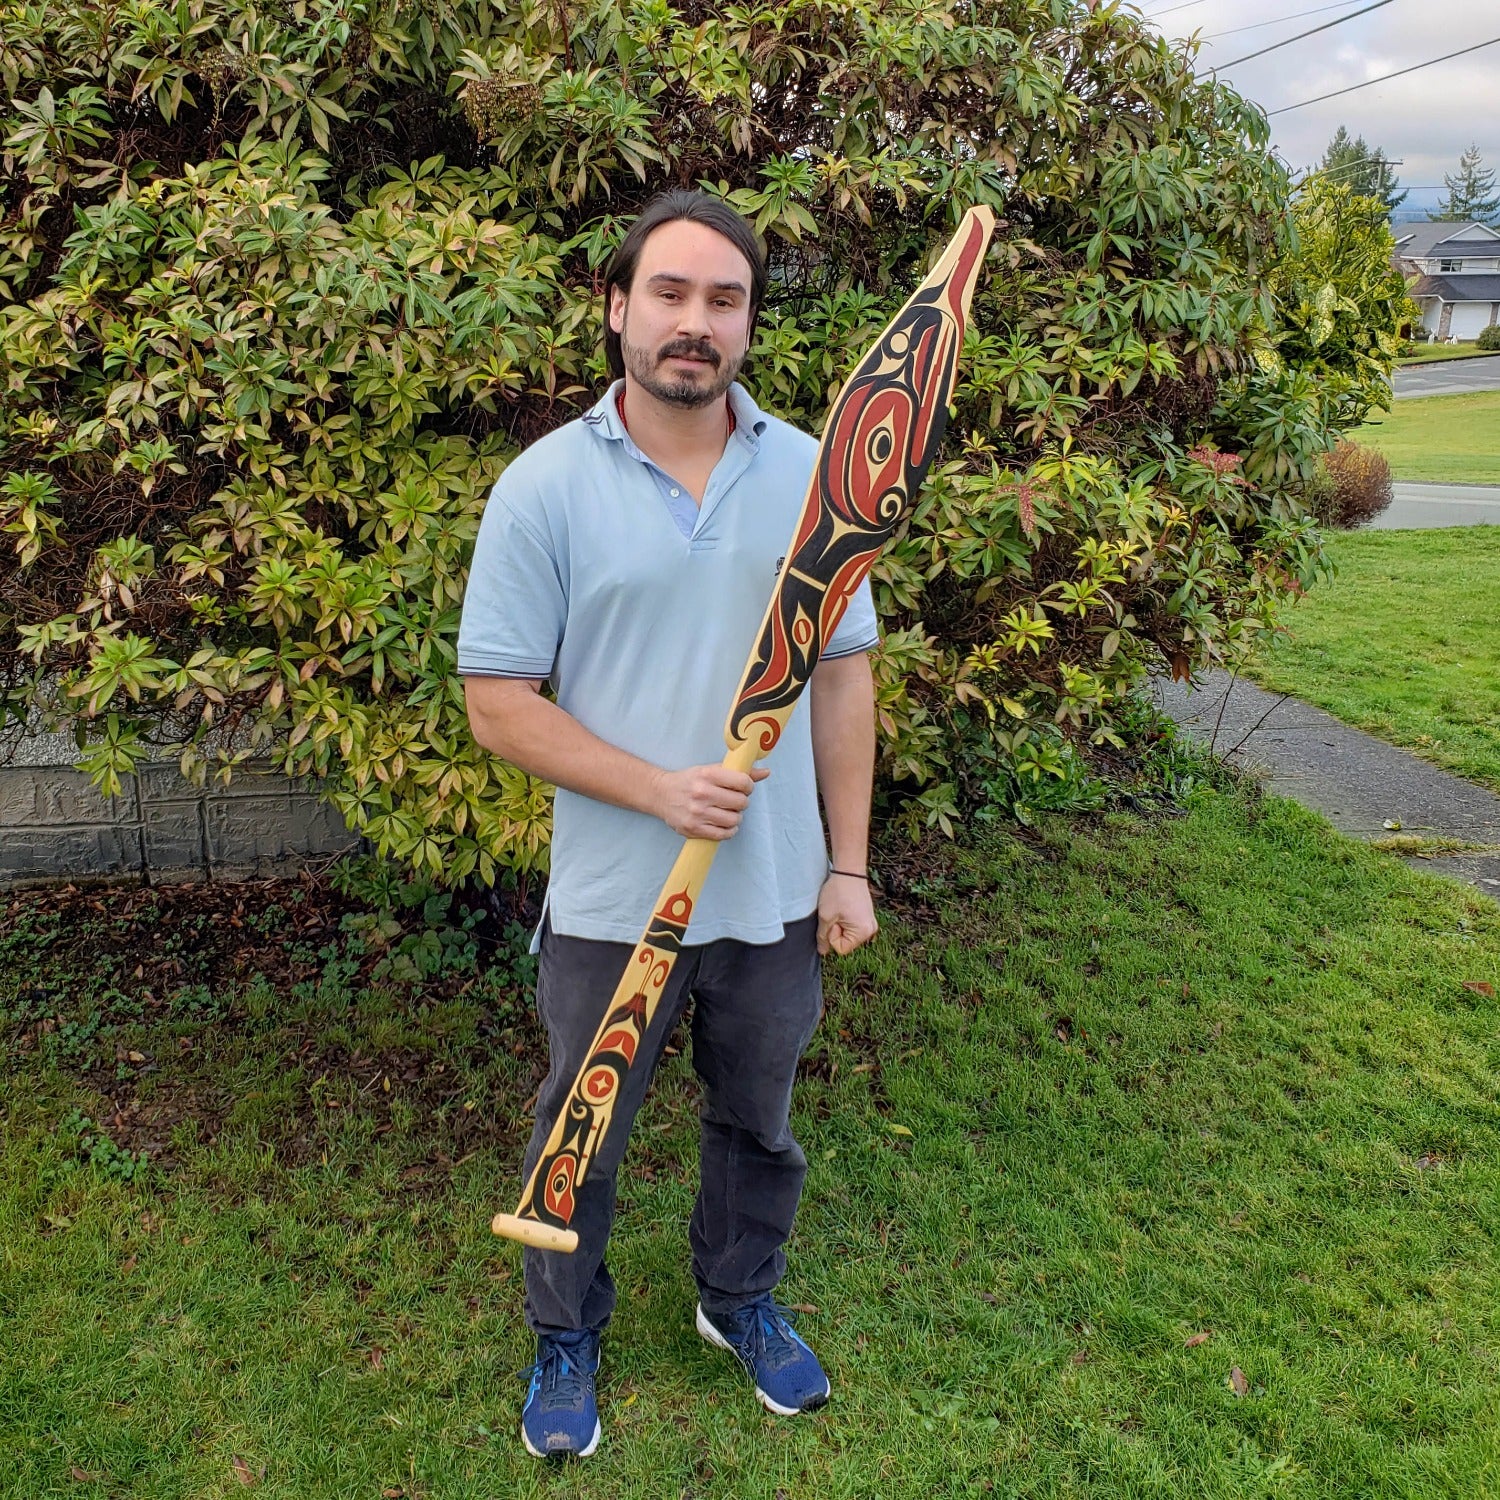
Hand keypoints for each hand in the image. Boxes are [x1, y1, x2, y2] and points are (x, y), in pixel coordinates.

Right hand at [651, 764, 769, 839]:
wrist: (661, 794)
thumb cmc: (689, 781)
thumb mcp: (711, 770)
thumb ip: (738, 773)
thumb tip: (766, 772)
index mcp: (708, 774)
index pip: (743, 782)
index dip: (749, 787)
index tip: (744, 788)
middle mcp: (702, 793)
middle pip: (741, 803)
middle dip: (742, 803)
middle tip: (734, 801)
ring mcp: (697, 812)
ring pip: (734, 820)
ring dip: (736, 817)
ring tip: (729, 813)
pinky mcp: (693, 828)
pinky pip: (722, 834)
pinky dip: (729, 830)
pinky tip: (724, 824)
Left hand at [817, 873, 877, 955]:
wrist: (848, 871)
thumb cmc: (838, 892)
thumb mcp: (825, 916)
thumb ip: (823, 937)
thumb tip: (823, 952)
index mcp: (863, 932)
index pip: (841, 949)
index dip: (832, 935)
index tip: (834, 918)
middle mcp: (870, 930)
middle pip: (845, 942)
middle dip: (836, 930)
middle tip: (836, 912)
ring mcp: (870, 922)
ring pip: (847, 933)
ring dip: (840, 924)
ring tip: (840, 909)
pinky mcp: (867, 916)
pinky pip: (852, 926)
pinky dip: (844, 919)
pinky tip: (843, 906)